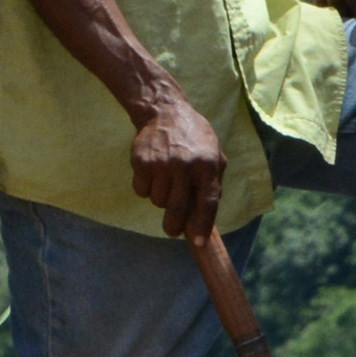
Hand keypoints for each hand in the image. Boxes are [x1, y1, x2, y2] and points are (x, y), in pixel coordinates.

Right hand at [131, 90, 224, 236]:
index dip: (202, 225)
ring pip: (158, 201)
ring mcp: (161, 164)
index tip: (197, 244)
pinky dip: (146, 188)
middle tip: (172, 230)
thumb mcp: (214, 154)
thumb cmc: (193, 137)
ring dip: (161, 198)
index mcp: (207, 165)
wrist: (164, 112)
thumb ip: (213, 182)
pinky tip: (152, 173)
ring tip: (165, 181)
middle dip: (174, 225)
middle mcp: (185, 165)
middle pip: (177, 208)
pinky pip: (141, 190)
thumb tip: (207, 216)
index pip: (206, 202)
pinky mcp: (141, 162)